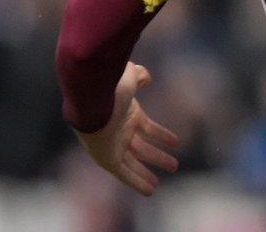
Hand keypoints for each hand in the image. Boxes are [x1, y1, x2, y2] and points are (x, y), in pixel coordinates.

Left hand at [75, 63, 181, 196]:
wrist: (90, 100)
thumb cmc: (111, 87)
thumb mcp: (130, 76)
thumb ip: (140, 75)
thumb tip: (147, 80)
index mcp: (127, 115)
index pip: (147, 129)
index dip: (161, 136)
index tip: (176, 142)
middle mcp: (121, 132)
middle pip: (142, 149)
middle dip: (158, 157)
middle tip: (174, 165)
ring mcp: (114, 146)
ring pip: (135, 163)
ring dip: (150, 172)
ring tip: (166, 180)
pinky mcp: (107, 159)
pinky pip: (124, 174)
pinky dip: (137, 182)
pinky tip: (150, 191)